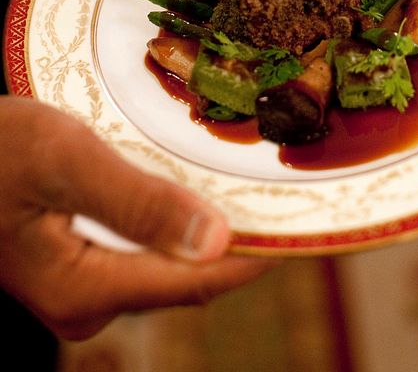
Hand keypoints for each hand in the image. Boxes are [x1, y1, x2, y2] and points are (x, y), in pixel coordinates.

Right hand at [0, 96, 273, 339]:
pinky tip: (194, 184)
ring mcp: (83, 287)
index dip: (258, 252)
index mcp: (86, 291)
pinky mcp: (79, 264)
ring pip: (170, 260)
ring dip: (210, 225)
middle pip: (189, 276)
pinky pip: (147, 249)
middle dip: (240, 237)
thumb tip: (217, 241)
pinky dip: (178, 219)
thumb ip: (137, 202)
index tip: (307, 220)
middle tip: (286, 187)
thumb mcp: (64, 160)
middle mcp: (89, 304)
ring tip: (252, 180)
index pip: (200, 279)